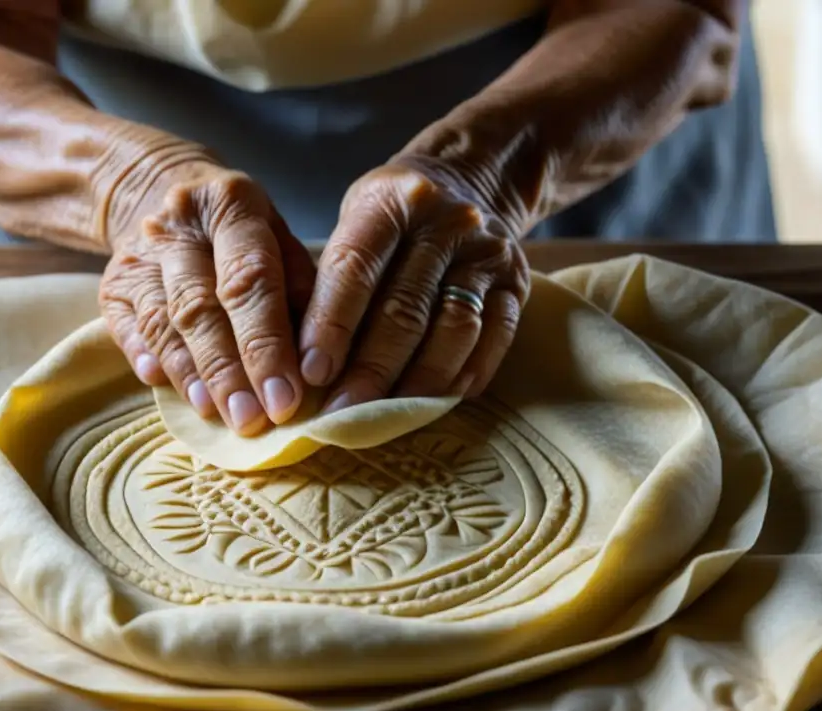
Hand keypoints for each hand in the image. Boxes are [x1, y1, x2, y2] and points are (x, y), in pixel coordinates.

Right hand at [99, 160, 315, 435]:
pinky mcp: (112, 283)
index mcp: (231, 203)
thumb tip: (312, 363)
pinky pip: (128, 328)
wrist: (161, 193)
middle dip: (229, 370)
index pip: (249, 279)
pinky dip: (145, 358)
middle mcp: (179, 223)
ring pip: (163, 322)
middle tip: (252, 420)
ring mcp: (138, 253)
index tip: (286, 397)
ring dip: (190, 374)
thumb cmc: (242, 235)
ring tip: (216, 414)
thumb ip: (301, 292)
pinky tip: (164, 386)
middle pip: (202, 306)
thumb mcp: (281, 240)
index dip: (267, 343)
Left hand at [297, 161, 529, 411]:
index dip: (331, 325)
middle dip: (369, 369)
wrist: (470, 181)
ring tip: (386, 418)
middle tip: (342, 414)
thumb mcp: (354, 221)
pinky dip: (465, 374)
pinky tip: (437, 401)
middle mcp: (445, 223)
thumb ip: (334, 279)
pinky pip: (495, 338)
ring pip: (452, 329)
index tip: (311, 375)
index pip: (355, 268)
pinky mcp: (517, 282)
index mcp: (390, 202)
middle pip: (404, 309)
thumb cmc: (393, 218)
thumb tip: (304, 363)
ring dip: (416, 382)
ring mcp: (487, 252)